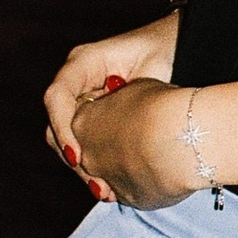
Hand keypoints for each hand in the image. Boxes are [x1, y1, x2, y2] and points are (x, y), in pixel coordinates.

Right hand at [45, 10, 180, 198]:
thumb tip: (120, 127)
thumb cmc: (171, 48)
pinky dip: (94, 164)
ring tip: (103, 190)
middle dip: (72, 156)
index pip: (56, 96)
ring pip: (67, 138)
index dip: (63, 128)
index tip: (78, 156)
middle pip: (56, 123)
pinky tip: (110, 186)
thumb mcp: (153, 66)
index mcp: (84, 62)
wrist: (181, 47)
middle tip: (96, 183)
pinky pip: (85, 143)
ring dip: (82, 166)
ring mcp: (83, 99)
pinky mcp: (95, 117)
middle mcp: (77, 81)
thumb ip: (134, 90)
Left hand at [69, 78, 203, 209]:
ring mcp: (105, 180)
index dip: (109, 110)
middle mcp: (86, 155)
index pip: (88, 116)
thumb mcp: (138, 89)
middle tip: (142, 130)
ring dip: (130, 162)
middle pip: (97, 148)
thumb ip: (123, 100)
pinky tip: (166, 166)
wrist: (181, 141)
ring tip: (159, 149)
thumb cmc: (160, 109)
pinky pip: (134, 188)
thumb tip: (131, 105)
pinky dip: (146, 179)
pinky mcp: (129, 199)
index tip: (130, 107)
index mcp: (81, 122)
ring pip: (114, 171)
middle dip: (115, 141)